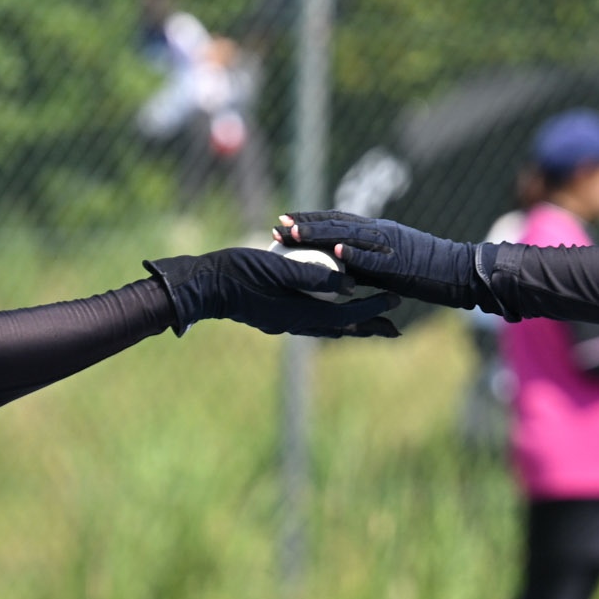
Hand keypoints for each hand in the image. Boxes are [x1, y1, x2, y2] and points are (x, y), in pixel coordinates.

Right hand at [144, 247, 400, 338]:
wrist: (203, 286)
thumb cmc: (237, 272)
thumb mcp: (276, 269)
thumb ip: (312, 276)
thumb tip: (348, 285)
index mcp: (298, 314)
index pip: (345, 314)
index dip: (372, 308)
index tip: (396, 300)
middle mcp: (295, 323)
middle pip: (341, 328)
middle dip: (369, 327)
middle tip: (396, 329)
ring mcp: (284, 321)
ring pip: (327, 327)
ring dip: (352, 325)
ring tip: (372, 325)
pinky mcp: (275, 315)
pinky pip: (311, 321)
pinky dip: (329, 319)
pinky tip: (332, 314)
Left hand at [274, 212, 485, 309]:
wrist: (459, 271)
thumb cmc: (425, 271)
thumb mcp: (386, 263)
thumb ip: (361, 264)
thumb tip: (336, 268)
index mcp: (375, 231)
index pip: (335, 221)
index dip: (308, 221)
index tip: (283, 221)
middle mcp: (378, 232)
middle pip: (334, 224)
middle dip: (303, 225)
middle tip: (277, 225)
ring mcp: (388, 244)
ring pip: (347, 234)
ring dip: (319, 233)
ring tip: (294, 234)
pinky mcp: (399, 260)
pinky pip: (373, 256)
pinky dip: (354, 252)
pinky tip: (335, 250)